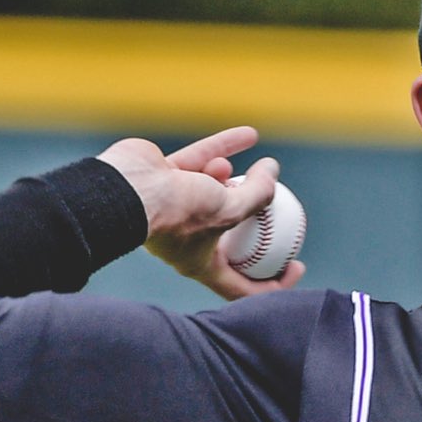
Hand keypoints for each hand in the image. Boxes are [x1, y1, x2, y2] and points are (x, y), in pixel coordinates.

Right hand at [97, 126, 305, 301]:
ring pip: (214, 193)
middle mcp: (186, 239)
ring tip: (258, 170)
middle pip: (229, 239)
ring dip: (237, 181)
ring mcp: (174, 206)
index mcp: (201, 263)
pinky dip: (224, 148)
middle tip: (283, 216)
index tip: (296, 266)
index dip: (272, 283)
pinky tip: (250, 135)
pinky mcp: (166, 174)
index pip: (241, 286)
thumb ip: (257, 195)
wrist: (126, 187)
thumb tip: (274, 171)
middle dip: (256, 228)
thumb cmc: (176, 211)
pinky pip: (201, 160)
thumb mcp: (228, 209)